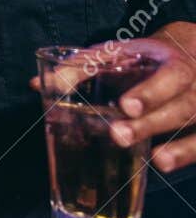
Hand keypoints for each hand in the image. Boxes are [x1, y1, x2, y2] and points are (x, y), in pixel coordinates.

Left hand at [31, 25, 195, 172]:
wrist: (190, 54)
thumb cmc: (143, 59)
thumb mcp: (116, 54)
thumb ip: (80, 68)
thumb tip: (38, 85)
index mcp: (174, 63)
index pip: (170, 77)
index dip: (151, 92)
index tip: (126, 106)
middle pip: (182, 107)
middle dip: (151, 124)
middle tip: (118, 136)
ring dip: (179, 148)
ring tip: (156, 160)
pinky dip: (186, 155)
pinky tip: (163, 163)